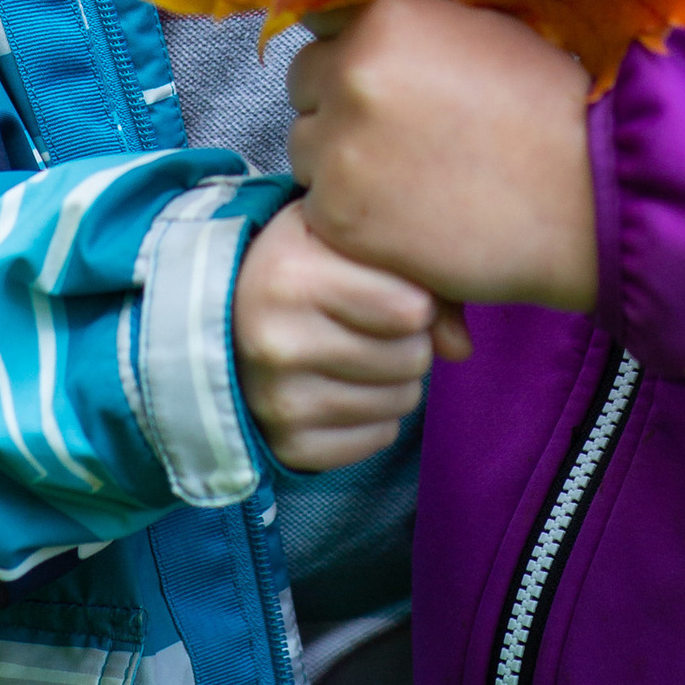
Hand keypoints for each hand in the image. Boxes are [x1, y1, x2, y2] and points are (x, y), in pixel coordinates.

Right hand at [232, 198, 450, 472]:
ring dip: (396, 379)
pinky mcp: (289, 445)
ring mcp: (279, 401)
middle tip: (374, 324)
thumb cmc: (304, 266)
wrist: (224, 320)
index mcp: (292, 276)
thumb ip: (416, 273)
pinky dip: (375, 417)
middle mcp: (278, 342)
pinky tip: (343, 387)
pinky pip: (378, 439)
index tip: (390, 286)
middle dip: (409, 340)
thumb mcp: (346, 239)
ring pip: (401, 401)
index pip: (412, 307)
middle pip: (413, 357)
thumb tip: (460, 348)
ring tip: (358, 352)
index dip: (417, 296)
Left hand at [287, 0, 600, 313]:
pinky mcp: (341, 217)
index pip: (322, 25)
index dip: (349, 53)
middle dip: (336, 105)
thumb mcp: (482, 31)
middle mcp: (352, 73)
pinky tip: (405, 217)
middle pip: (304, 85)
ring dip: (338, 162)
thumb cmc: (552, 110)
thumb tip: (366, 32)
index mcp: (386, 17)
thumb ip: (412, 30)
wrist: (591, 195)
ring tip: (404, 180)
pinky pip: (319, 208)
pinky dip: (350, 216)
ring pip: (306, 148)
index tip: (378, 81)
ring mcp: (341, 148)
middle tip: (392, 135)